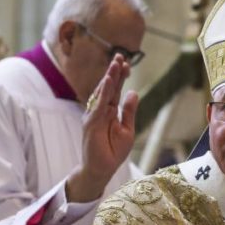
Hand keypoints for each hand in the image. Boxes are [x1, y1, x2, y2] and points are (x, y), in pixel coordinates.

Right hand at [66, 54, 137, 202]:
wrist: (101, 169)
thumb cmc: (113, 152)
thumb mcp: (127, 129)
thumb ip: (129, 111)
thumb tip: (133, 92)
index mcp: (110, 111)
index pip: (116, 90)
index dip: (121, 77)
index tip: (127, 64)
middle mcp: (101, 110)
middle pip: (108, 87)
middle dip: (114, 72)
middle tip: (120, 55)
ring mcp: (94, 115)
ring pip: (102, 93)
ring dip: (109, 78)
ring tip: (116, 63)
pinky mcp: (91, 123)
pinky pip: (98, 105)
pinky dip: (104, 92)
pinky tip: (109, 81)